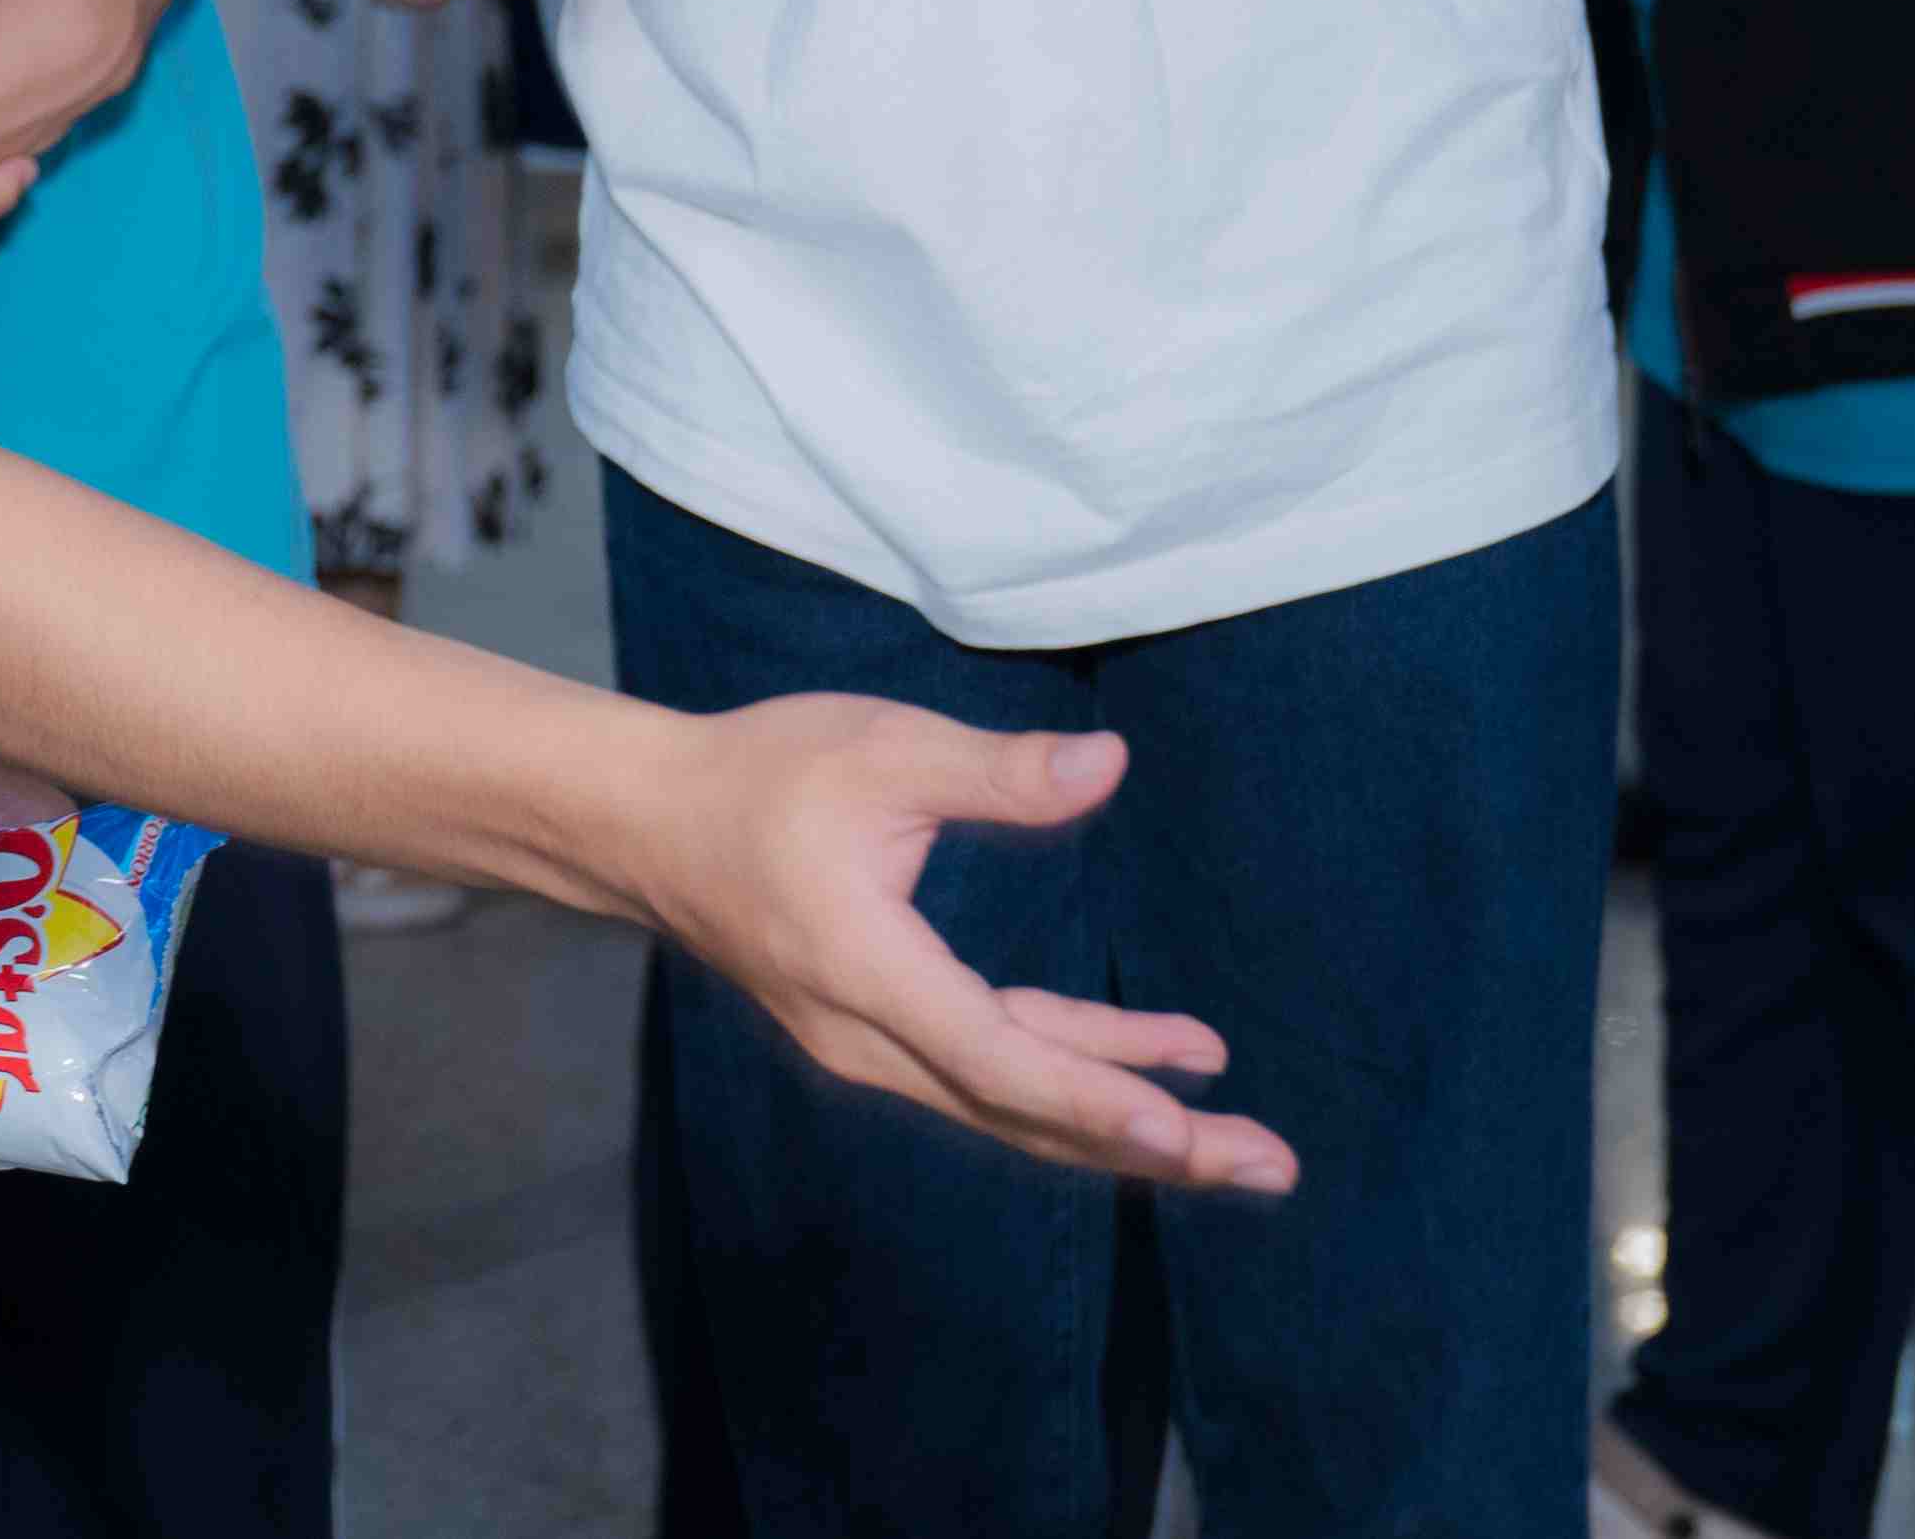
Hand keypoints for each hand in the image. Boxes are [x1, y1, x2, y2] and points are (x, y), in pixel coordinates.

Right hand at [639, 699, 1297, 1193]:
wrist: (645, 826)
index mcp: (868, 970)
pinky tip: (1145, 1064)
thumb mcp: (880, 750)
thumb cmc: (757, 776)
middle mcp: (870, 1038)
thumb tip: (1110, 766)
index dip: (1094, 1095)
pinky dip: (1071, 1079)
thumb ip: (998, 770)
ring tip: (1236, 1139)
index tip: (1182, 1132)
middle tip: (1270, 1165)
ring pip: (1013, 1107)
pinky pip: (989, 1076)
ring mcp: (870, 1048)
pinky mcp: (876, 1036)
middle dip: (1152, 1144)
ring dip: (1123, 1122)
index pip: (997, 1057)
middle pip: (1024, 1113)